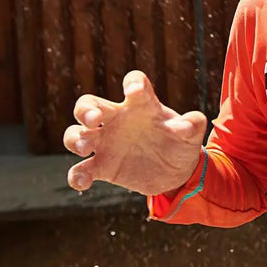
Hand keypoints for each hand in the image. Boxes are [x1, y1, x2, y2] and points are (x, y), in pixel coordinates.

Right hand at [64, 71, 207, 195]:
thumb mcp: (190, 136)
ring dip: (74, 138)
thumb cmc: (179, 144)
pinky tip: (83, 183)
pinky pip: (81, 169)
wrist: (174, 172)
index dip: (133, 83)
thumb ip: (193, 125)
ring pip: (76, 133)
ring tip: (85, 147)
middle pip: (89, 104)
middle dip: (85, 109)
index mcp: (142, 105)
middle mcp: (118, 119)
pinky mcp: (102, 167)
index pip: (134, 84)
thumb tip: (192, 122)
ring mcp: (106, 143)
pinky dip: (77, 176)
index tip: (134, 91)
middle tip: (93, 119)